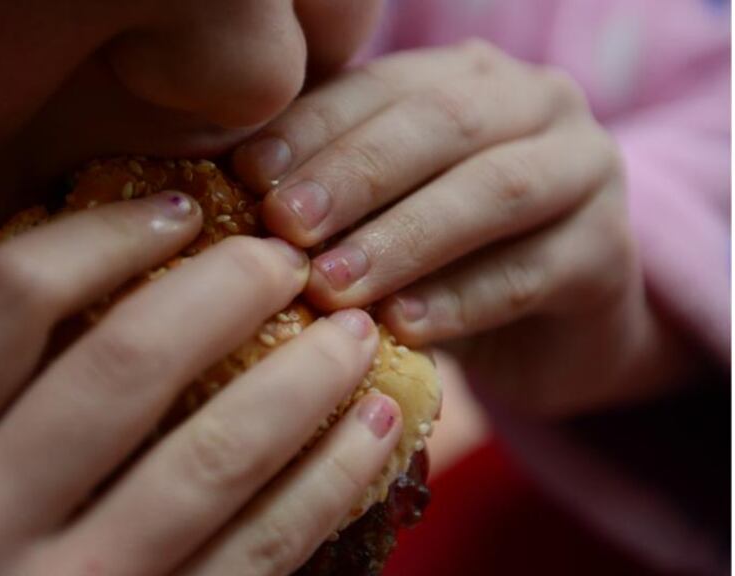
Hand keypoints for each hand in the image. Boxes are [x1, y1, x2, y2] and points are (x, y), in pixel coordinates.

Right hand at [0, 191, 402, 575]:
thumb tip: (96, 269)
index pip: (9, 300)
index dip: (106, 234)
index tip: (180, 208)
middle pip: (124, 363)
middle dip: (226, 289)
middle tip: (286, 258)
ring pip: (213, 456)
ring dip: (305, 379)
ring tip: (354, 332)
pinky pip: (263, 548)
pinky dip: (331, 478)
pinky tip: (374, 428)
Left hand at [234, 40, 674, 415]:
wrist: (554, 324)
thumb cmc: (445, 257)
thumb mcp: (386, 210)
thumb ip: (329, 186)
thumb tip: (228, 190)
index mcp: (467, 78)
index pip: (381, 87)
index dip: (312, 128)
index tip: (245, 175)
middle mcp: (536, 105)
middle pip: (440, 124)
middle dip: (355, 175)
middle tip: (285, 226)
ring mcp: (586, 172)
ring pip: (493, 193)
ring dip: (403, 238)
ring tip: (332, 285)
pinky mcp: (609, 255)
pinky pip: (531, 272)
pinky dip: (461, 301)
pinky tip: (403, 326)